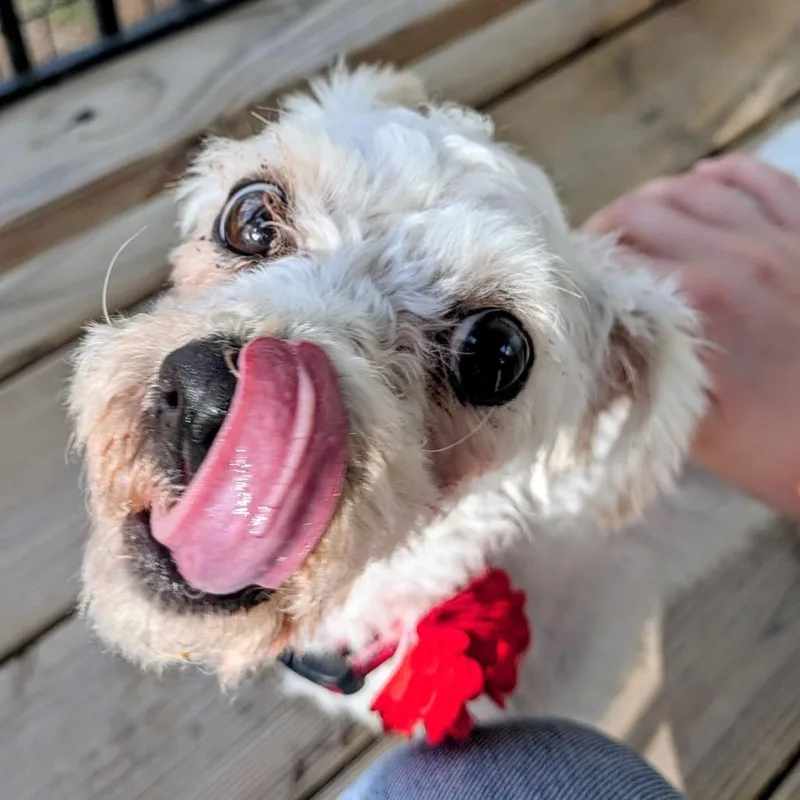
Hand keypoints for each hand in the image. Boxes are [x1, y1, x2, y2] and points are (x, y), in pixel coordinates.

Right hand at [585, 154, 799, 516]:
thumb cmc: (778, 446)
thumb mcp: (692, 425)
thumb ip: (643, 375)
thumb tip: (601, 343)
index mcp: (697, 302)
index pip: (613, 260)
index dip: (581, 266)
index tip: (569, 281)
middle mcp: (734, 255)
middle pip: (643, 210)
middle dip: (606, 228)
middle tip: (594, 253)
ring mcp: (779, 237)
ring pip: (695, 185)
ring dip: (653, 197)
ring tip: (635, 220)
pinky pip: (761, 178)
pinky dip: (722, 173)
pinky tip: (701, 179)